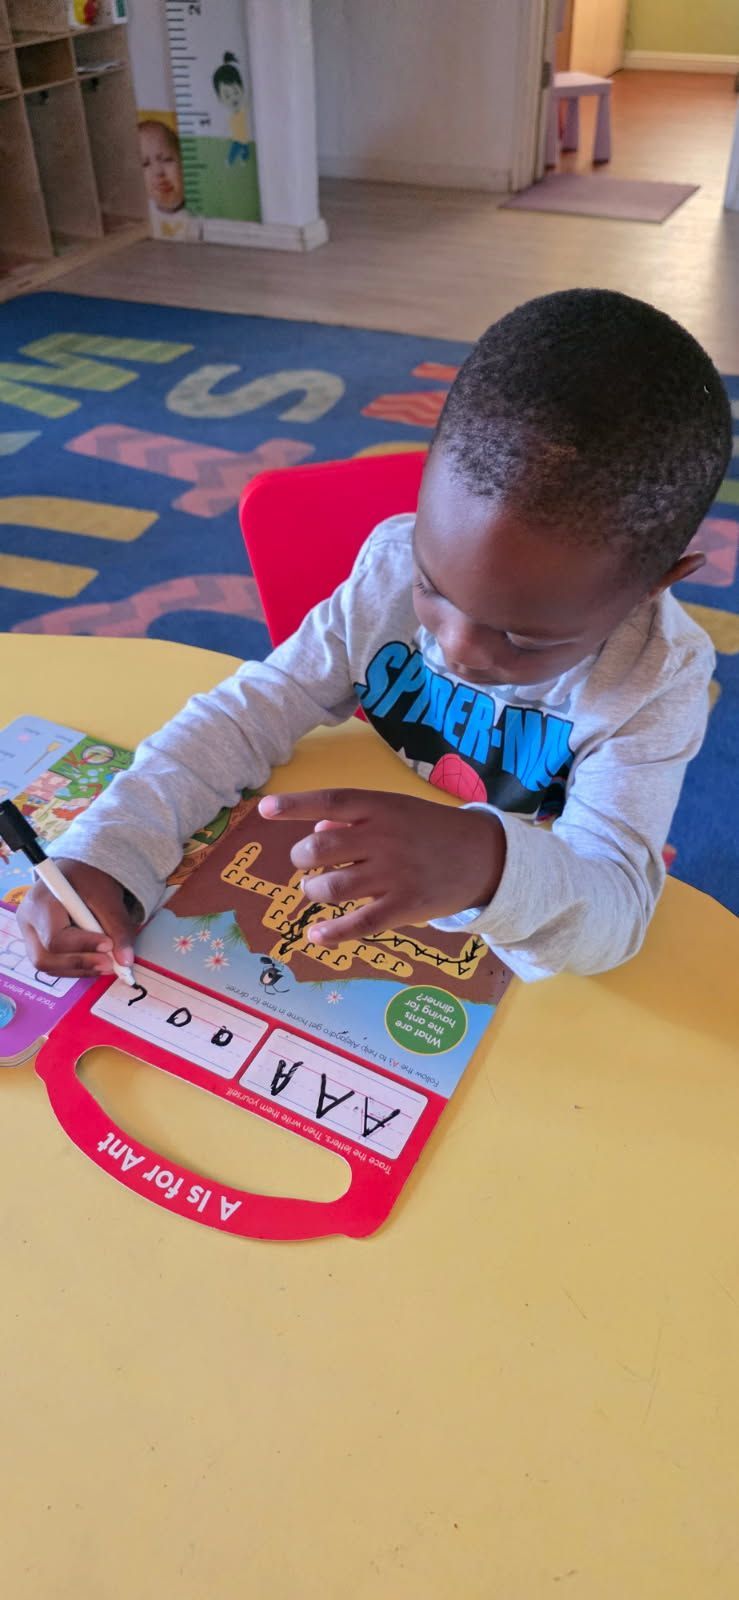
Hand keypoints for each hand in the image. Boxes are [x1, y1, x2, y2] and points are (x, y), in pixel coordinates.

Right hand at [16, 858, 140, 978]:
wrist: (76, 873)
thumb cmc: (87, 878)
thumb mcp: (106, 895)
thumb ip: (118, 927)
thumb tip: (125, 960)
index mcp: (40, 902)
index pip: (55, 937)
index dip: (83, 946)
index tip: (108, 945)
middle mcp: (28, 921)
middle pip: (45, 958)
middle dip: (80, 964)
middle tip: (109, 963)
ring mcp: (30, 935)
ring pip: (50, 966)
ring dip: (81, 968)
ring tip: (108, 962)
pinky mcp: (38, 945)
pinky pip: (54, 965)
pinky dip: (77, 967)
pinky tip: (96, 961)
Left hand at [258, 789, 504, 944]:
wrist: (483, 856)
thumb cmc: (430, 830)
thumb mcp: (397, 810)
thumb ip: (356, 816)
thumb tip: (314, 831)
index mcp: (381, 807)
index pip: (331, 801)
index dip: (295, 805)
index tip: (265, 809)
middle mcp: (384, 837)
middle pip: (321, 848)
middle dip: (302, 859)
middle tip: (307, 865)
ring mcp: (394, 874)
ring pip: (332, 887)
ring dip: (314, 891)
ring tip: (317, 890)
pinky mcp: (405, 907)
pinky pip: (359, 923)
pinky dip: (333, 933)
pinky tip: (316, 936)